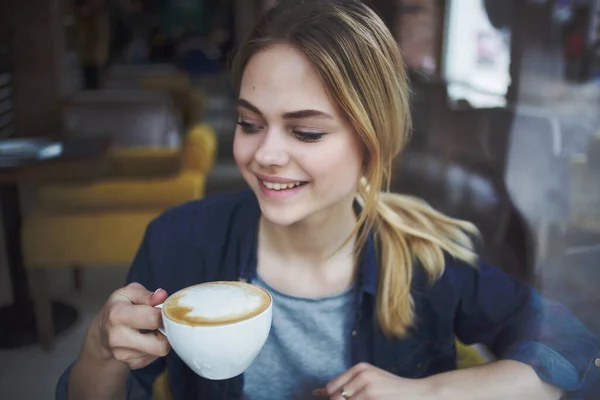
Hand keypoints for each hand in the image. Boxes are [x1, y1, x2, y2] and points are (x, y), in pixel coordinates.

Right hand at [90, 282, 169, 369]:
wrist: (102, 334)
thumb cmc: (118, 309)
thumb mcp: (128, 293)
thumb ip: (145, 294)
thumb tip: (162, 296)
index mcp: (117, 315)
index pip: (153, 318)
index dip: (164, 313)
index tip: (163, 310)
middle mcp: (118, 337)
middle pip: (160, 344)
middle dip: (166, 332)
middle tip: (160, 323)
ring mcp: (123, 354)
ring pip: (160, 351)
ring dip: (160, 340)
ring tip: (152, 330)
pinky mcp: (131, 364)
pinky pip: (154, 358)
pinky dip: (154, 348)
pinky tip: (146, 339)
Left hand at [315, 363, 435, 399]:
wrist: (420, 393)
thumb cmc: (393, 391)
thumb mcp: (371, 380)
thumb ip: (348, 384)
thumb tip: (317, 391)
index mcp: (360, 368)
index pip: (331, 387)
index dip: (333, 398)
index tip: (341, 398)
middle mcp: (361, 373)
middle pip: (335, 398)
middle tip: (361, 399)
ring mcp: (367, 386)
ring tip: (368, 399)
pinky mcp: (371, 396)